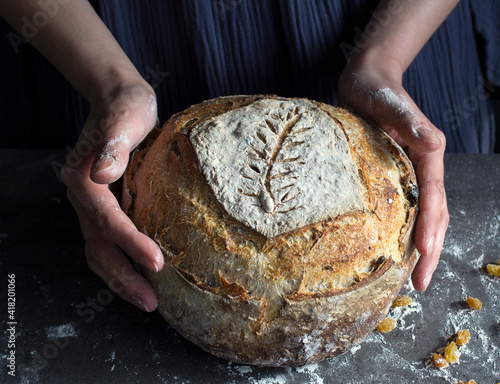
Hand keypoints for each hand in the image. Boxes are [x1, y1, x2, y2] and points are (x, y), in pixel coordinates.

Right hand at [62, 82, 163, 310]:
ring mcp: (93, 206)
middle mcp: (84, 198)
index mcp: (85, 180)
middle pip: (99, 248)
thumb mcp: (126, 117)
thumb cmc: (125, 107)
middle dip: (123, 278)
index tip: (157, 263)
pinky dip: (124, 263)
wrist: (117, 100)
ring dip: (121, 279)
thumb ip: (115, 144)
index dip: (131, 244)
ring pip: (100, 252)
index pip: (108, 221)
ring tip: (147, 300)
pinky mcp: (106, 207)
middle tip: (150, 302)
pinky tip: (144, 275)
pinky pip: (110, 243)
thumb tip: (103, 176)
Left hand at [338, 59, 448, 290]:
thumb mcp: (388, 103)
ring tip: (412, 276)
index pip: (433, 201)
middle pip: (433, 215)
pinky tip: (392, 247)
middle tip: (420, 284)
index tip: (424, 263)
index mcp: (427, 154)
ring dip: (419, 246)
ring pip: (421, 215)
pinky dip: (402, 230)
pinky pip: (403, 207)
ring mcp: (409, 171)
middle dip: (429, 251)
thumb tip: (434, 142)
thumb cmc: (375, 87)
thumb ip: (409, 122)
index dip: (430, 234)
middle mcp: (423, 166)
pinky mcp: (393, 173)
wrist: (366, 78)